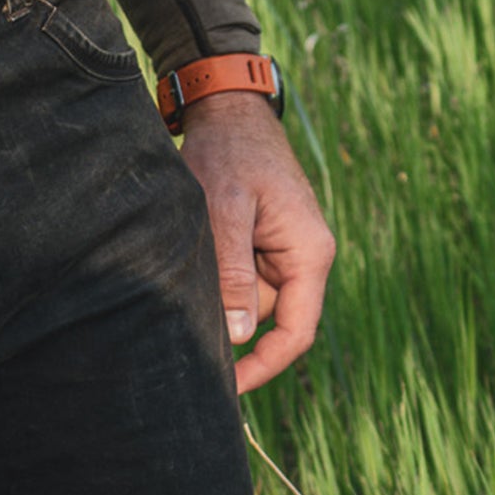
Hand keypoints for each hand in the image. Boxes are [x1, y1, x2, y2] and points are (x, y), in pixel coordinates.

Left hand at [179, 90, 335, 393]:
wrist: (227, 108)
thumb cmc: (231, 151)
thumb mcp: (227, 206)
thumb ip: (234, 268)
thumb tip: (239, 334)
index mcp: (309, 253)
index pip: (296, 331)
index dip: (264, 366)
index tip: (229, 386)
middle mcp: (302, 257)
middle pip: (267, 315)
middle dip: (228, 317)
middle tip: (185, 314)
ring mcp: (282, 249)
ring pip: (248, 295)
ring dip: (217, 287)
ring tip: (190, 249)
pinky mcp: (261, 240)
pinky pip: (240, 272)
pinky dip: (215, 269)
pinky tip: (194, 246)